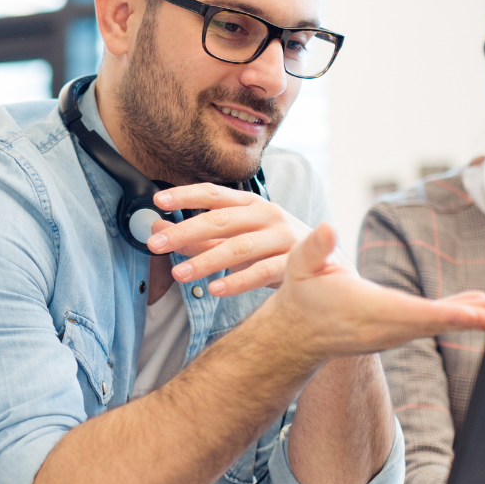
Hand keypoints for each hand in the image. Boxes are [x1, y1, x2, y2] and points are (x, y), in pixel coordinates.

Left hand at [143, 182, 311, 296]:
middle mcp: (268, 215)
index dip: (186, 195)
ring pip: (239, 247)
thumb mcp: (237, 240)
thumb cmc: (275, 250)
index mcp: (251, 204)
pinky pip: (262, 272)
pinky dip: (237, 281)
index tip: (158, 201)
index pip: (214, 194)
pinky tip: (215, 289)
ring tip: (179, 274)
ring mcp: (283, 237)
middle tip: (156, 244)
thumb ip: (200, 238)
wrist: (328, 269)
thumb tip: (156, 231)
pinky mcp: (295, 263)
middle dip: (185, 231)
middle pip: (221, 220)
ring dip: (206, 261)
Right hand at [263, 224, 484, 360]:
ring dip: (472, 316)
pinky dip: (458, 313)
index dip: (448, 313)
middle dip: (472, 318)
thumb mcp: (299, 265)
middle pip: (436, 322)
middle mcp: (386, 327)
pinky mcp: (397, 329)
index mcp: (368, 310)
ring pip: (439, 323)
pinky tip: (480, 306)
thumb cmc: (302, 294)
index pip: (414, 313)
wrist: (298, 333)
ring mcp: (393, 332)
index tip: (476, 314)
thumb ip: (314, 247)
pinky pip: (432, 322)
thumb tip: (326, 227)